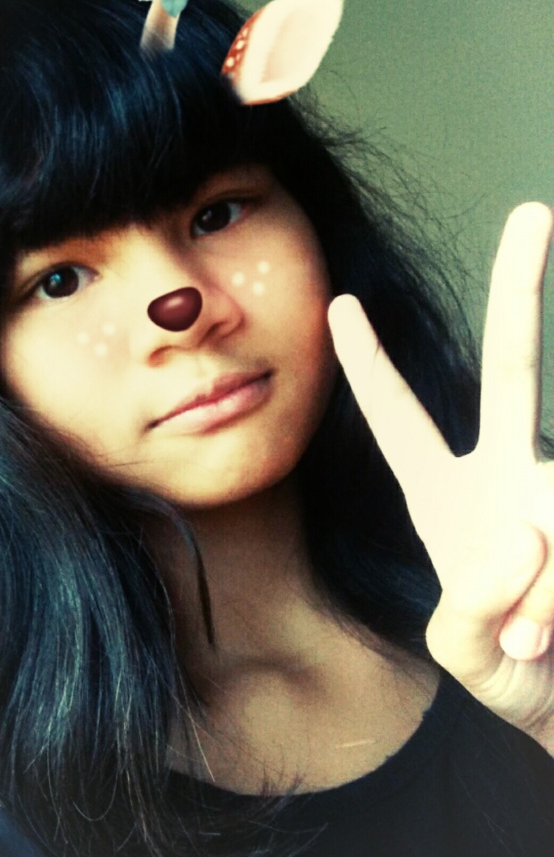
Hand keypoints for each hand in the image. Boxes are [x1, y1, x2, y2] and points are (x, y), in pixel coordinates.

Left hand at [328, 202, 553, 753]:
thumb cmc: (502, 665)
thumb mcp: (462, 648)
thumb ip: (478, 608)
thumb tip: (527, 535)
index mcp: (445, 494)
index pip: (400, 419)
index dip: (372, 366)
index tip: (341, 303)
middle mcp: (508, 472)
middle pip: (518, 368)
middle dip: (523, 289)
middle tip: (534, 209)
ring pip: (552, 508)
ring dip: (543, 599)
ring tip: (534, 642)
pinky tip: (553, 633)